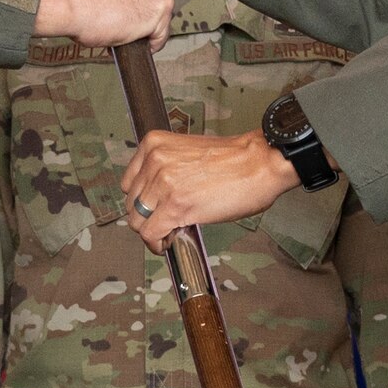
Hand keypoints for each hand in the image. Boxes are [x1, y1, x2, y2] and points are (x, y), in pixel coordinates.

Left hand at [121, 130, 298, 251]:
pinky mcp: (175, 206)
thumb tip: (156, 198)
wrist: (258, 163)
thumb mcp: (187, 154)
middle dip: (147, 217)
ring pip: (137, 221)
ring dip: (152, 231)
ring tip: (170, 232)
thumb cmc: (233, 160)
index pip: (129, 183)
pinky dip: (156, 243)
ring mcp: (163, 184)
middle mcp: (154, 161)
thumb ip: (166, 169)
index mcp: (154, 144)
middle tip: (165, 222)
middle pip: (132, 203)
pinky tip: (168, 242)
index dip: (142, 200)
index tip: (153, 209)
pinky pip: (150, 234)